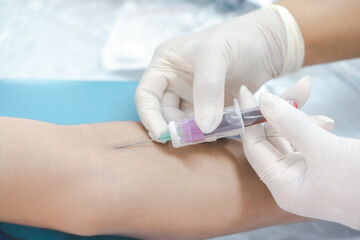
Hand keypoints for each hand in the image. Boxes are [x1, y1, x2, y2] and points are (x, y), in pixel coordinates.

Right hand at [135, 5, 303, 137]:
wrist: (268, 44)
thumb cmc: (237, 38)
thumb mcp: (216, 55)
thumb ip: (207, 89)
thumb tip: (203, 127)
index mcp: (165, 64)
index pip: (146, 95)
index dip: (150, 116)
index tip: (163, 134)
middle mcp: (174, 81)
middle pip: (164, 113)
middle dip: (177, 127)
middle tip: (194, 137)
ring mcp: (192, 96)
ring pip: (184, 122)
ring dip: (195, 132)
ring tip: (212, 133)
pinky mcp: (210, 107)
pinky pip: (203, 125)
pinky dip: (210, 131)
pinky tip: (221, 130)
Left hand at [239, 76, 359, 228]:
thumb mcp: (325, 149)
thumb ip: (291, 124)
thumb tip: (263, 100)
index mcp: (283, 187)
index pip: (254, 147)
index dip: (248, 119)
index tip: (245, 91)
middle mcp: (290, 182)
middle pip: (271, 140)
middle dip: (281, 113)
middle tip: (299, 88)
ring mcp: (306, 175)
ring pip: (290, 138)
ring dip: (301, 120)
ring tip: (324, 117)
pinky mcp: (321, 167)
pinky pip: (306, 142)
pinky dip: (312, 128)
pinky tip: (327, 123)